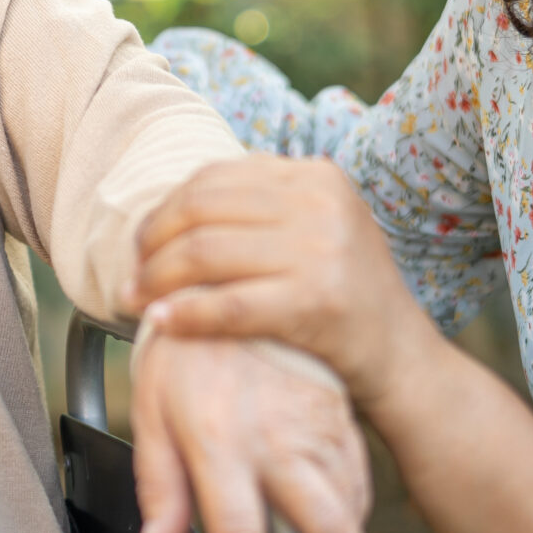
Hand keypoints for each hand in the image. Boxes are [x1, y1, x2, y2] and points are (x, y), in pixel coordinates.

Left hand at [132, 156, 433, 412]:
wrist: (401, 356)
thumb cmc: (343, 294)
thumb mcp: (316, 228)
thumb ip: (262, 206)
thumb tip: (170, 207)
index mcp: (315, 176)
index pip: (214, 178)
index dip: (164, 210)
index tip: (142, 243)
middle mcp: (319, 204)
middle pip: (200, 211)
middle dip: (152, 244)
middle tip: (132, 274)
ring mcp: (320, 251)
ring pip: (204, 254)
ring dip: (156, 279)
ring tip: (135, 300)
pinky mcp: (315, 302)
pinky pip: (227, 304)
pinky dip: (185, 314)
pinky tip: (161, 323)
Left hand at [132, 335, 377, 532]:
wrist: (224, 284)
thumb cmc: (182, 354)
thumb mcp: (150, 413)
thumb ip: (158, 484)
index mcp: (217, 439)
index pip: (238, 528)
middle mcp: (272, 434)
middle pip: (319, 519)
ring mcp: (311, 420)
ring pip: (348, 496)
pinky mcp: (335, 408)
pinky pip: (358, 467)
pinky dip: (357, 501)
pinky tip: (347, 519)